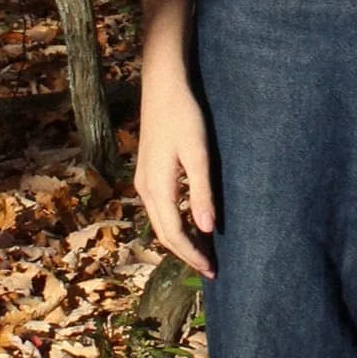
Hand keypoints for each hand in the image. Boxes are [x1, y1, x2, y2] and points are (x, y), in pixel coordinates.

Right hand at [134, 74, 216, 277]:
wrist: (163, 87)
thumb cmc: (184, 117)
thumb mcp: (199, 154)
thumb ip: (202, 192)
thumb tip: (209, 230)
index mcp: (158, 187)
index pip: (175, 233)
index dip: (193, 254)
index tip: (212, 269)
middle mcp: (146, 189)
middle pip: (164, 233)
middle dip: (187, 253)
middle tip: (210, 269)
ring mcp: (144, 181)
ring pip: (160, 222)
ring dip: (180, 240)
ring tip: (203, 252)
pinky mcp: (148, 172)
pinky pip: (160, 209)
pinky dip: (175, 223)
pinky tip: (191, 223)